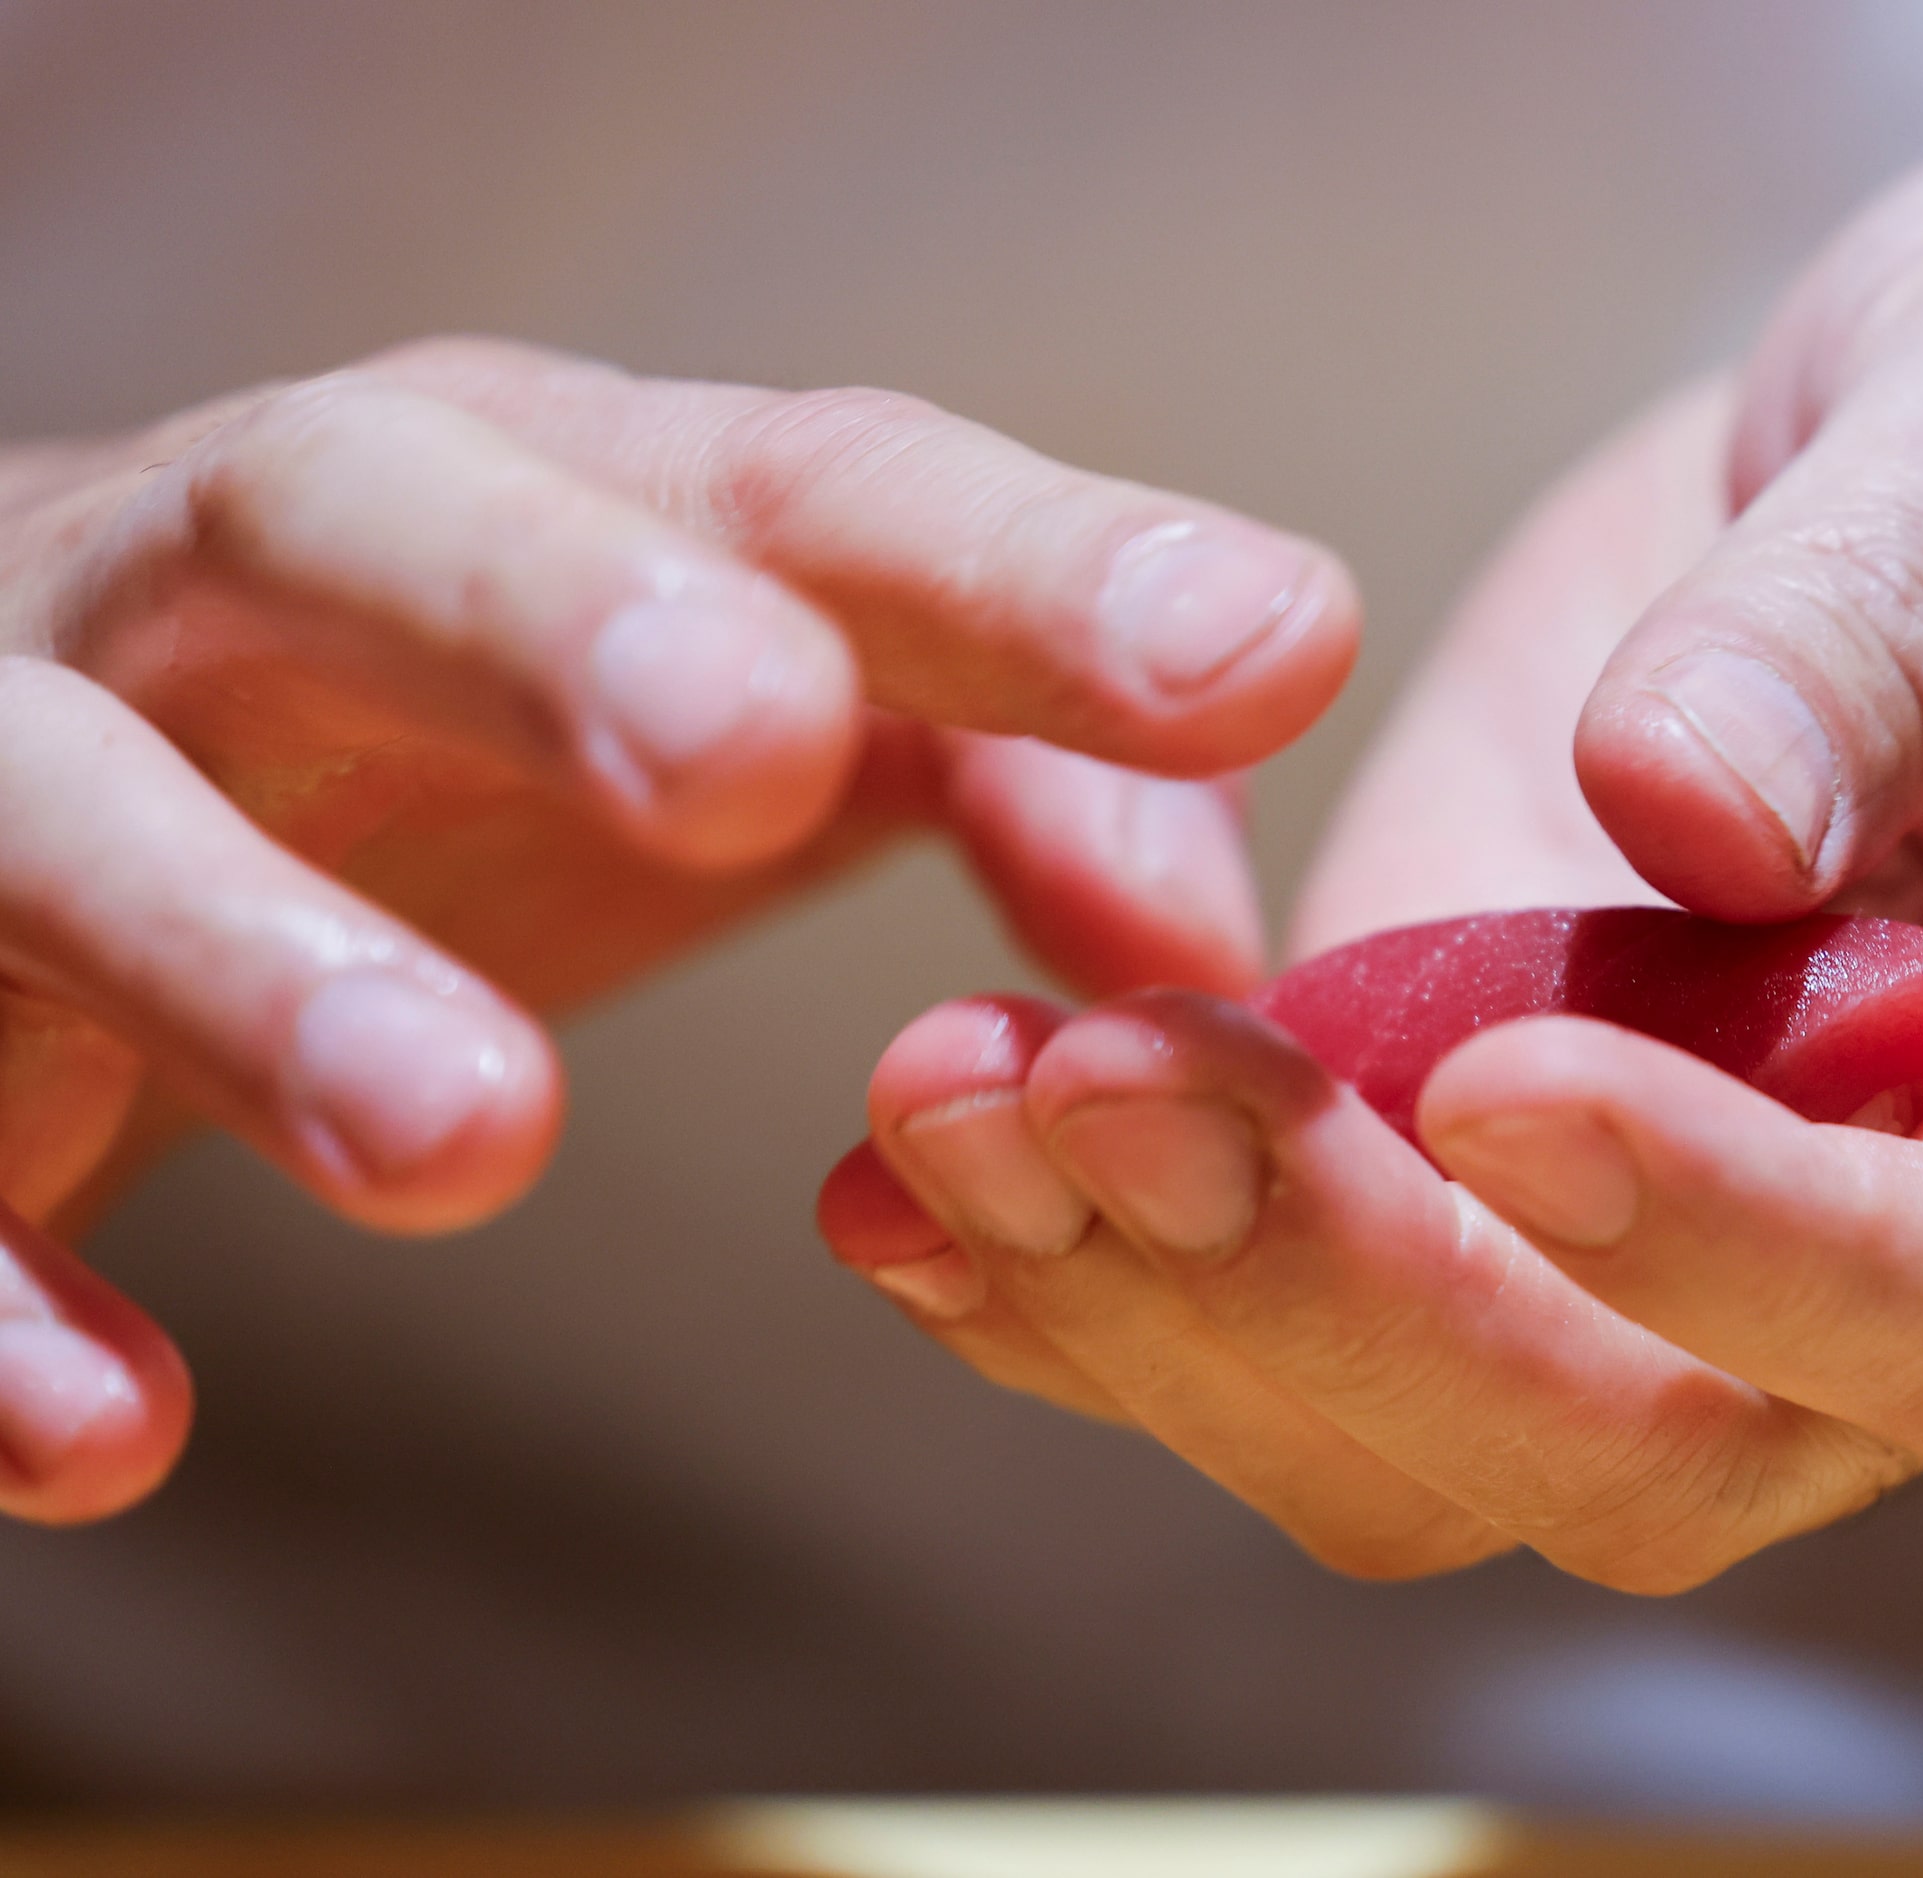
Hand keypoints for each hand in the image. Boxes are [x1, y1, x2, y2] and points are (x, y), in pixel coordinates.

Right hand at [0, 336, 1356, 1520]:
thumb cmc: (462, 737)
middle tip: (752, 745)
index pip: (792, 485)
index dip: (1016, 562)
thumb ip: (1012, 778)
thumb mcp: (752, 723)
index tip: (1266, 647)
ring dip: (253, 958)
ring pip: (68, 808)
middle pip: (373, 520)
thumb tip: (1215, 972)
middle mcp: (256, 576)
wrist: (21, 760)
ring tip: (469, 1137)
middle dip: (556, 621)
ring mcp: (19, 760)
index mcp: (540, 496)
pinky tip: (119, 1432)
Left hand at [825, 124, 1922, 1588]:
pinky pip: (1306, 1301)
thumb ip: (1901, 607)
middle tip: (1120, 1086)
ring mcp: (1688, 1199)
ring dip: (1176, 1309)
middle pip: (1658, 1440)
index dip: (1749, 1250)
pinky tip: (926, 1156)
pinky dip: (1102, 1270)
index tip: (1513, 1078)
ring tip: (953, 1101)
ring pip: (1434, 1434)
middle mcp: (1919, 1212)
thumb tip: (1686, 818)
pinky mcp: (1499, 1130)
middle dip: (1368, 1306)